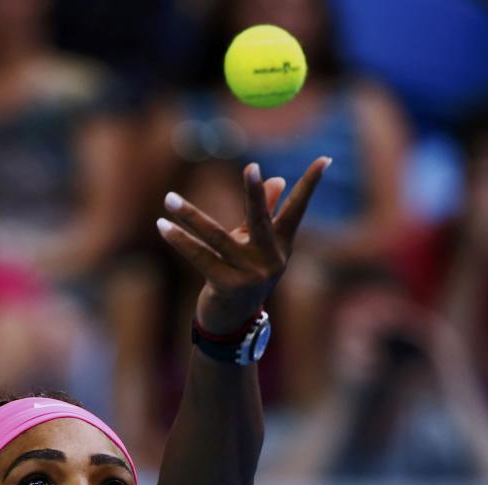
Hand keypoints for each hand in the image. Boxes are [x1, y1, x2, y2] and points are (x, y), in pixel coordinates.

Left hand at [157, 158, 329, 333]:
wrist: (233, 323)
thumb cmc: (244, 275)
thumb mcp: (256, 244)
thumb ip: (264, 212)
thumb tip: (278, 179)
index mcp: (281, 245)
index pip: (297, 210)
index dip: (310, 185)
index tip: (325, 158)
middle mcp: (271, 260)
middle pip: (261, 220)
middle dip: (256, 193)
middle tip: (252, 167)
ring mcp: (250, 275)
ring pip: (216, 237)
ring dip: (190, 216)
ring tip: (168, 199)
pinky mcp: (227, 287)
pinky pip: (199, 257)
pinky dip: (179, 240)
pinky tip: (162, 225)